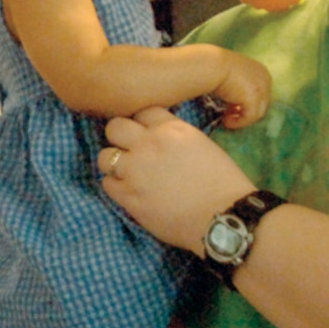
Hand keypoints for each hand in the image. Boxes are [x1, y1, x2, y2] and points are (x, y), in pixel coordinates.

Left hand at [99, 106, 255, 250]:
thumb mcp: (201, 145)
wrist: (223, 216)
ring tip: (126, 174)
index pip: (142, 111)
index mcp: (171, 129)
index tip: (145, 135)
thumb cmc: (222, 183)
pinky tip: (130, 192)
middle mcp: (148, 144)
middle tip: (129, 152)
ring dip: (114, 164)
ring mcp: (135, 170)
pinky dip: (116, 187)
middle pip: (115, 127)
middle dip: (119, 138)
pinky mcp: (128, 196)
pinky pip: (107, 184)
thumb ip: (175, 137)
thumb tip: (159, 140)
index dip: (142, 124)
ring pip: (105, 156)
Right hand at [212, 53, 271, 129]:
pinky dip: (238, 123)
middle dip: (245, 111)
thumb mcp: (232, 75)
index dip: (247, 102)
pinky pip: (249, 118)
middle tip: (228, 115)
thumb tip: (234, 102)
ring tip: (225, 120)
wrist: (211, 65)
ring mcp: (262, 90)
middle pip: (261, 104)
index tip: (232, 108)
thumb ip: (239, 86)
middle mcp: (265, 80)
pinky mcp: (254, 100)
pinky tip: (225, 120)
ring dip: (241, 119)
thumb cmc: (215, 68)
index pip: (260, 93)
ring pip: (257, 113)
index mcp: (261, 71)